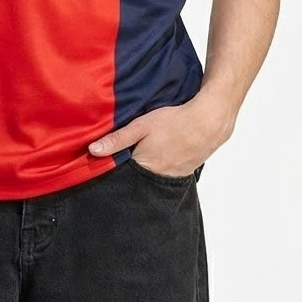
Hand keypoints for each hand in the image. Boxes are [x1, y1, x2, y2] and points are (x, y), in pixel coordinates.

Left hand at [86, 94, 236, 177]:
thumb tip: (92, 151)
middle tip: (126, 158)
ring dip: (149, 169)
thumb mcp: (141, 125)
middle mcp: (159, 178)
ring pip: (154, 177)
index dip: (115, 171)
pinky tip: (164, 153)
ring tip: (146, 155)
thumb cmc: (173, 121)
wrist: (208, 122)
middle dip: (131, 173)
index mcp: (144, 167)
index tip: (105, 166)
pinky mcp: (186, 171)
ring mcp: (174, 176)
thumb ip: (117, 139)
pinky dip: (164, 166)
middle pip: (139, 179)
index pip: (123, 177)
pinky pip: (169, 173)